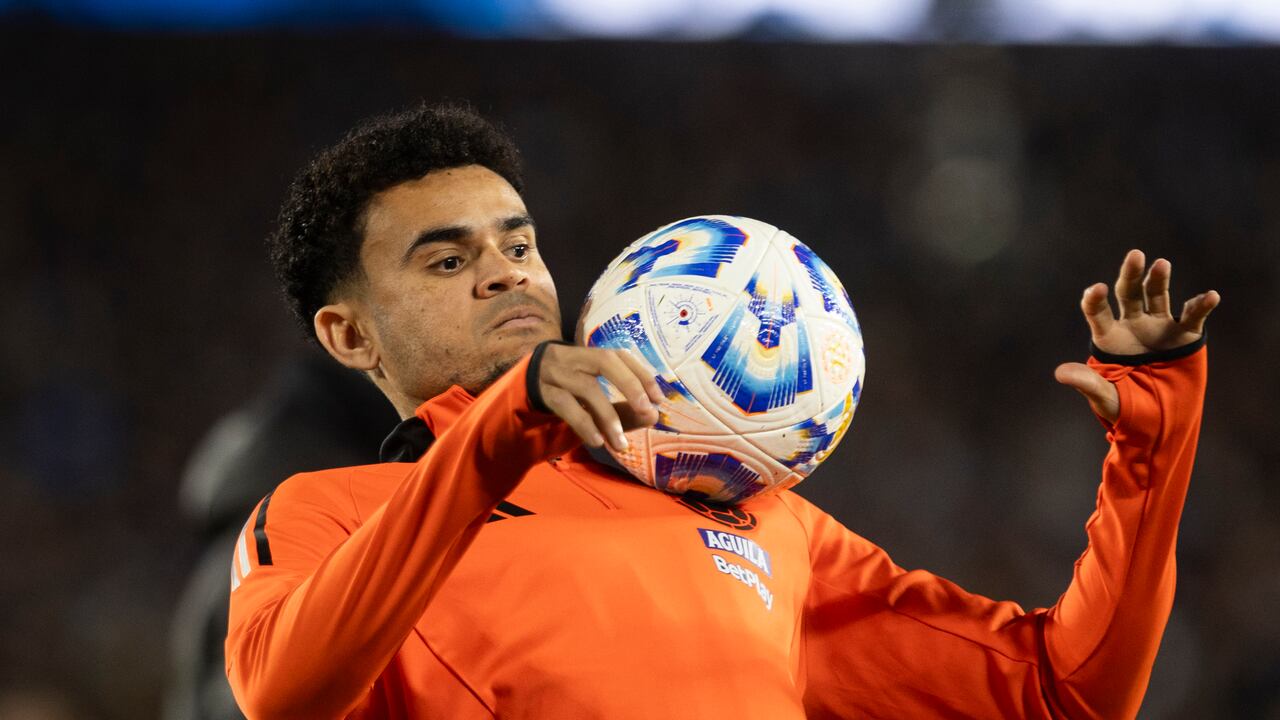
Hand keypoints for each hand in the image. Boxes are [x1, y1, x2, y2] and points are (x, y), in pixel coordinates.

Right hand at [537, 345, 662, 450]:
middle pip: (605, 362)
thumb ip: (623, 407)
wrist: (521, 389)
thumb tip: (653, 417)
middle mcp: (573, 357)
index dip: (642, 374)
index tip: (659, 399)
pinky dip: (585, 424)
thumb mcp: (596, 397)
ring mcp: (555, 373)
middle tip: (646, 412)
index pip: (620, 355)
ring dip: (609, 417)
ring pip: (587, 388)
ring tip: (621, 444)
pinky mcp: (542, 393)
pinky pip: (566, 407)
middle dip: (630, 385)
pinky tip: (598, 442)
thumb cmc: (567, 391)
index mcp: (589, 353)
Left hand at [1055, 249, 1219, 422]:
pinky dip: (1201, 306)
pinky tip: (1210, 296)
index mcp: (1109, 338)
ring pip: (1157, 296)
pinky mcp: (1184, 336)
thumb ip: (1087, 383)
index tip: (1096, 289)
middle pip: (1128, 293)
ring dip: (1159, 279)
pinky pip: (1192, 316)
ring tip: (1162, 264)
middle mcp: (1132, 326)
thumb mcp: (1105, 398)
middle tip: (1135, 254)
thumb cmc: (1127, 410)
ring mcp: (1159, 328)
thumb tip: (1060, 373)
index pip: (1097, 312)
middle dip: (1131, 274)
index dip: (1095, 299)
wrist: (1160, 423)